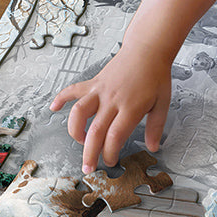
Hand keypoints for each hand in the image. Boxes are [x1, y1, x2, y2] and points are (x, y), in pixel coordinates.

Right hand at [49, 46, 171, 172]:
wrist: (147, 49)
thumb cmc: (156, 75)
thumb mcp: (163, 103)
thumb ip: (156, 127)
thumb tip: (154, 147)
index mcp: (130, 108)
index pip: (115, 137)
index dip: (110, 153)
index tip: (110, 161)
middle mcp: (112, 100)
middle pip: (95, 131)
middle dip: (89, 153)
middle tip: (88, 167)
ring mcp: (100, 90)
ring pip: (79, 112)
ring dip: (74, 130)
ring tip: (79, 140)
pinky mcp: (94, 82)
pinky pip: (73, 90)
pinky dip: (61, 98)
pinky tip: (54, 108)